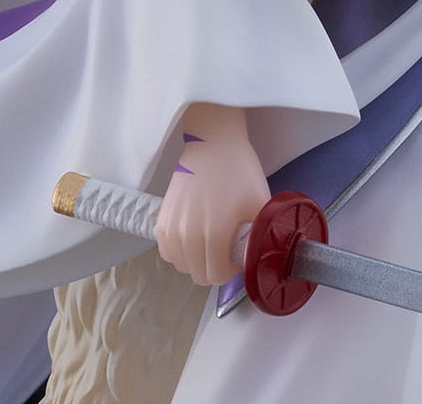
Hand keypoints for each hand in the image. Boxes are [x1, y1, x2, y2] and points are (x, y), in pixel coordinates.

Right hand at [157, 103, 269, 285]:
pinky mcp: (161, 219)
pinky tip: (192, 238)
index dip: (231, 268)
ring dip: (196, 261)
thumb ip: (260, 237)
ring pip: (181, 265)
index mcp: (214, 235)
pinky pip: (166, 251)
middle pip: (199, 274)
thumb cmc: (239, 172)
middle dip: (215, 267)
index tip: (238, 252)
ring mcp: (171, 228)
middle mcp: (188, 236)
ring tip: (209, 241)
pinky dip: (179, 251)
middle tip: (226, 247)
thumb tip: (259, 258)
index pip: (217, 275)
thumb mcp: (260, 204)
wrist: (213, 145)